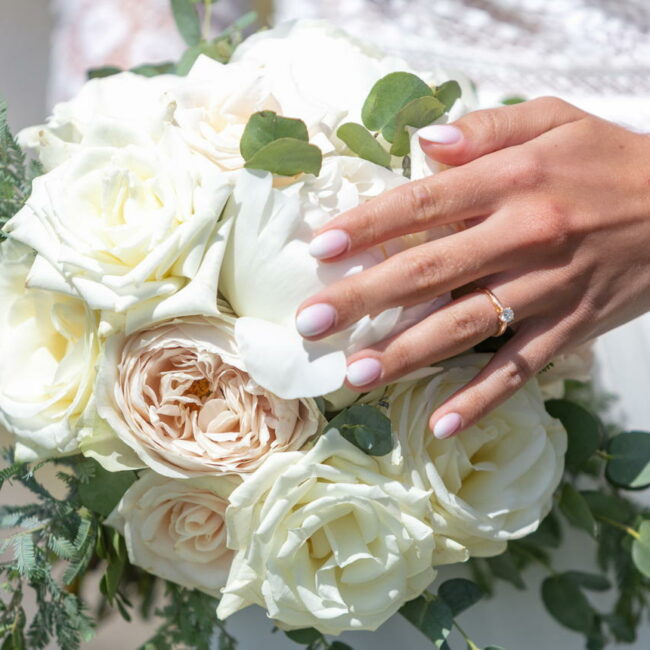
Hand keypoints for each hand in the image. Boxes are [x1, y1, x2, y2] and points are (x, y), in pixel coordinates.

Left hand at [295, 97, 649, 437]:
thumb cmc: (611, 162)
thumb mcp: (556, 120)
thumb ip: (488, 128)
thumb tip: (425, 143)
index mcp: (513, 180)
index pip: (424, 203)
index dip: (368, 226)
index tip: (321, 249)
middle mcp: (525, 236)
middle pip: (429, 271)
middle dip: (363, 299)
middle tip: (312, 324)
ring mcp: (548, 290)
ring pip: (465, 327)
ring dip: (406, 354)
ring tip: (356, 375)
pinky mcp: (570, 329)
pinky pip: (520, 370)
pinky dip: (481, 399)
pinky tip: (441, 425)